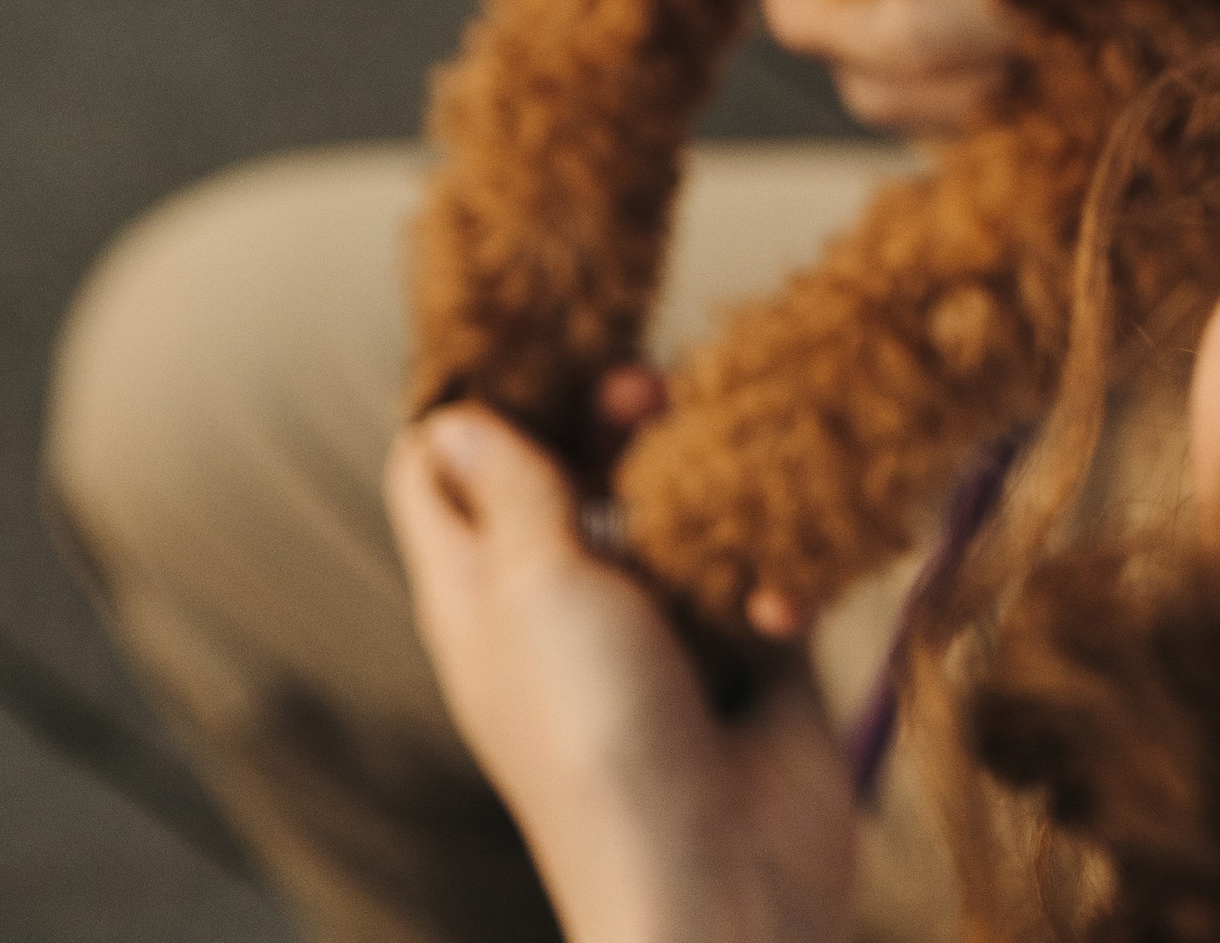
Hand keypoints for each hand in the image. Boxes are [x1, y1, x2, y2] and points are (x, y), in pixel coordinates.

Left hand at [386, 405, 852, 942]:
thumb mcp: (534, 590)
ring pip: (679, 505)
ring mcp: (663, 631)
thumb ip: (513, 490)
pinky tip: (774, 600)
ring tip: (727, 455)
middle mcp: (566, 606)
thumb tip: (456, 415)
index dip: (471, 403)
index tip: (527, 335)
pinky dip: (777, 568)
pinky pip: (764, 568)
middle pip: (573, 469)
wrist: (720, 885)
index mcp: (485, 597)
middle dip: (610, 414)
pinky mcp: (752, 655)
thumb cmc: (599, 742)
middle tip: (645, 385)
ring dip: (709, 478)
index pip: (442, 475)